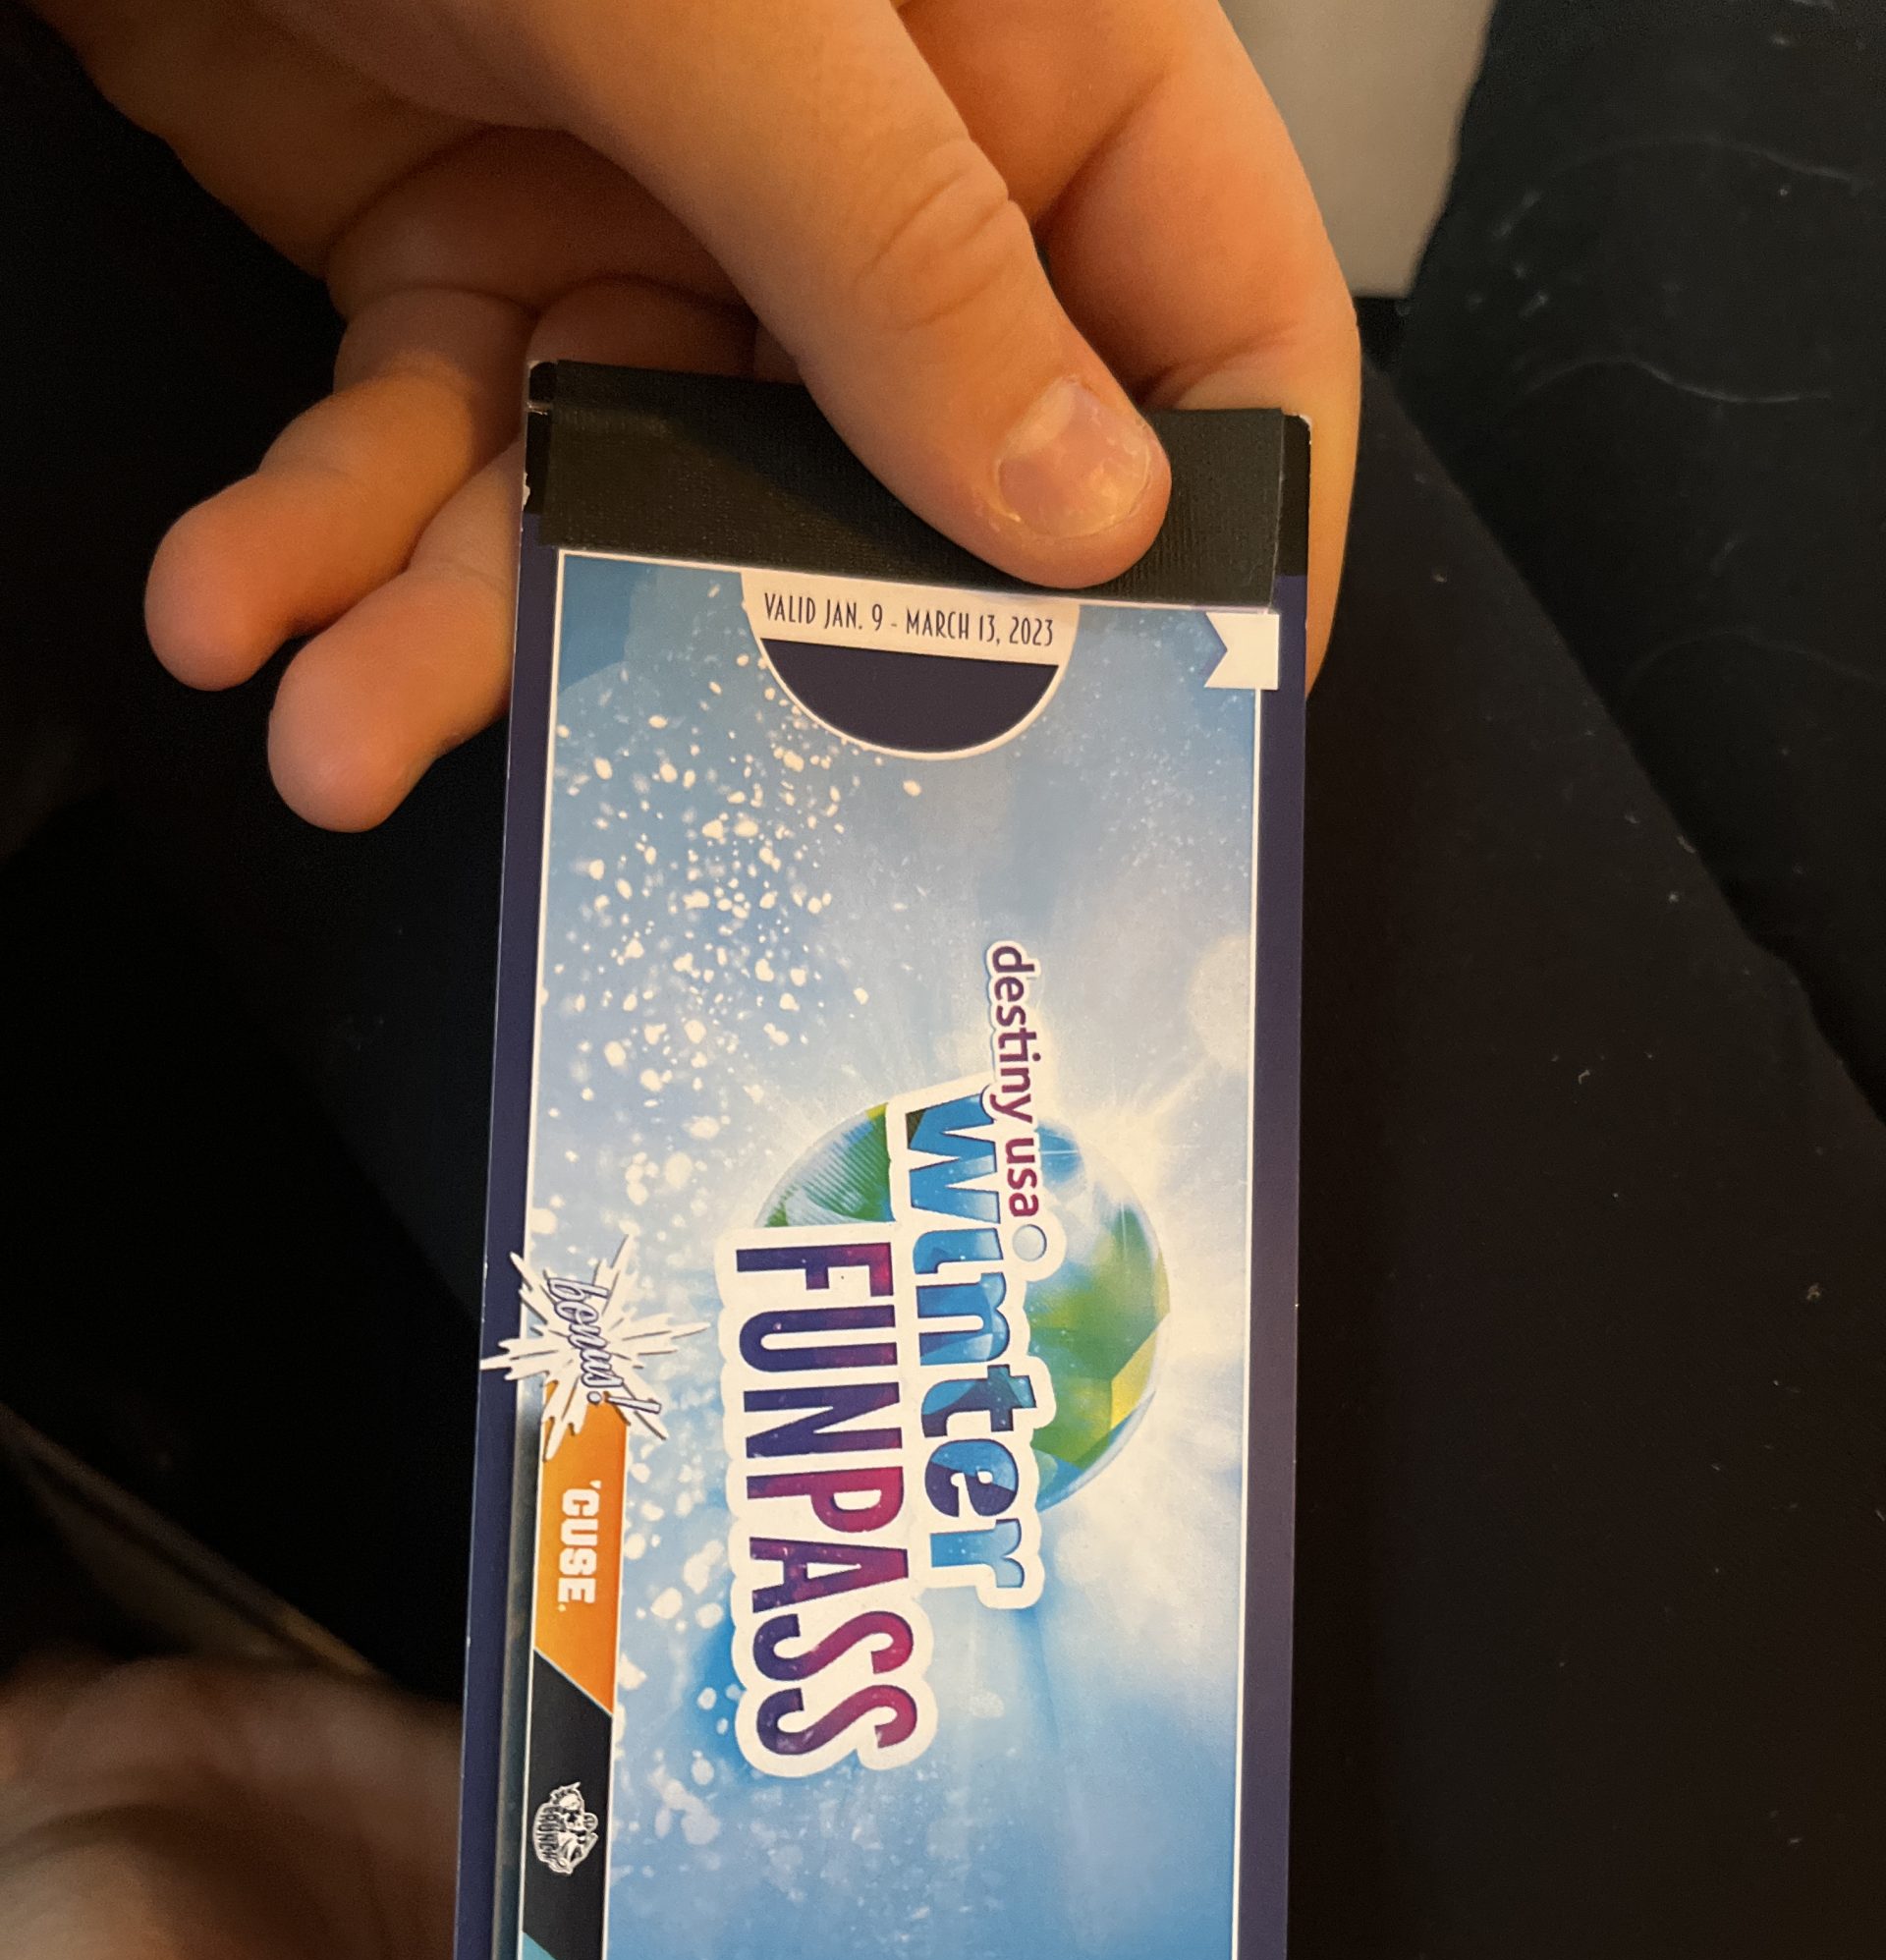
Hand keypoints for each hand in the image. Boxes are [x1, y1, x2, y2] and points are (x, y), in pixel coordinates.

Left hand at [39, 0, 1356, 830]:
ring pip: (627, 513)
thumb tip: (1087, 513)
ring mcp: (664, 230)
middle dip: (756, 661)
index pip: (1216, 313)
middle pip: (899, 492)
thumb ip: (900, 248)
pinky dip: (330, 539)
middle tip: (705, 812)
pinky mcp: (471, 261)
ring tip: (342, 741)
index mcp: (1022, 52)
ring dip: (465, 638)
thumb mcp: (725, 0)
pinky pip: (435, 452)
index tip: (1182, 727)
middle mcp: (865, 172)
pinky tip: (242, 600)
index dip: (1233, 530)